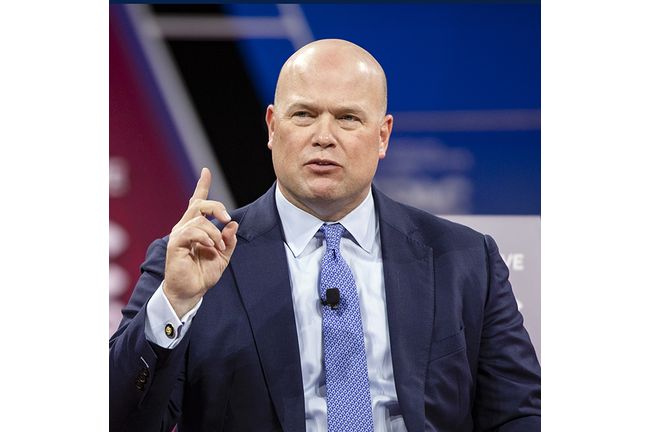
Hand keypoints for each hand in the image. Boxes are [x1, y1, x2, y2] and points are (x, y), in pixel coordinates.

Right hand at [163, 168, 238, 317]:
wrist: (191, 292)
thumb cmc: (203, 274)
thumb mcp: (223, 257)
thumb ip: (228, 241)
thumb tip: (232, 224)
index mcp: (195, 228)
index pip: (197, 202)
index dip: (202, 186)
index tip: (206, 171)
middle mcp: (185, 227)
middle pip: (199, 204)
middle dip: (216, 206)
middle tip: (226, 218)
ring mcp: (179, 234)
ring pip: (199, 219)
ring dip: (214, 232)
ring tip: (218, 247)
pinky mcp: (175, 243)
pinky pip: (192, 231)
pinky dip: (206, 237)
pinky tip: (211, 248)